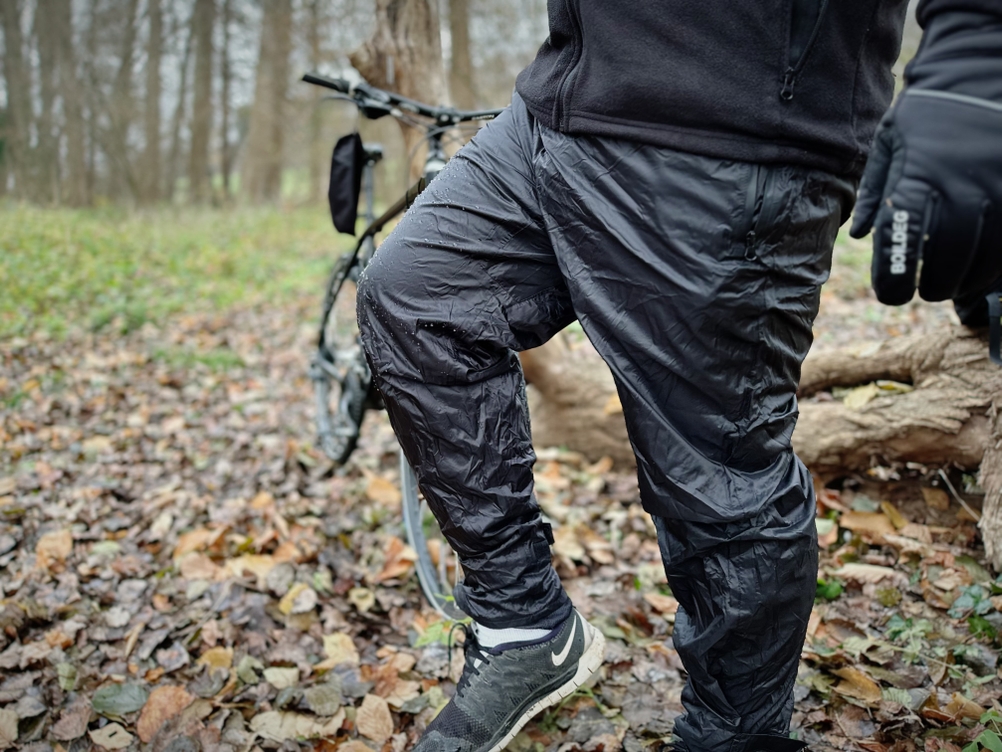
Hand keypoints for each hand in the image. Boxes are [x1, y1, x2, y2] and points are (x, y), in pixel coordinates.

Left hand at [849, 89, 1001, 305]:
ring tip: (952, 282)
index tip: (891, 294)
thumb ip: (874, 192)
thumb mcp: (890, 141)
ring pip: (986, 261)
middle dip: (932, 286)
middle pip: (948, 264)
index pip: (901, 247)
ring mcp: (1001, 191)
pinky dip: (995, 264)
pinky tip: (983, 265)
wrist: (986, 68)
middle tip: (924, 289)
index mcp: (920, 179)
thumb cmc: (929, 109)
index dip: (894, 281)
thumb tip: (860, 235)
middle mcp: (964, 189)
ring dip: (966, 280)